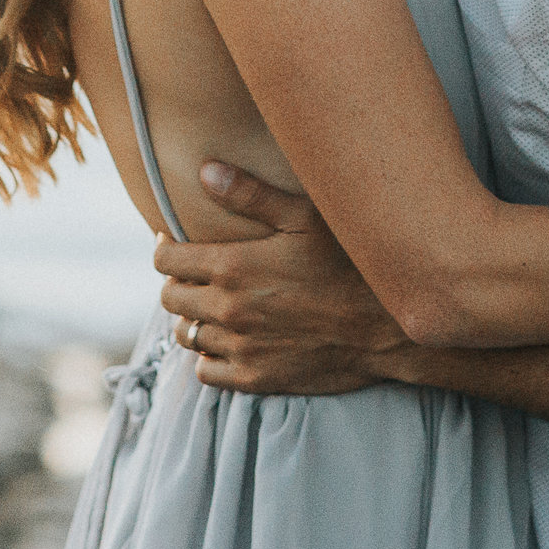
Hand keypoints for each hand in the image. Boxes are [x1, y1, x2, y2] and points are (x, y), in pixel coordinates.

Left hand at [154, 161, 413, 394]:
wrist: (384, 327)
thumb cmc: (349, 263)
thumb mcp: (305, 216)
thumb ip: (250, 193)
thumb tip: (204, 171)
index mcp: (232, 267)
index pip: (167, 261)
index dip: (165, 248)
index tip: (173, 242)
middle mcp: (227, 310)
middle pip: (170, 298)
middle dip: (176, 282)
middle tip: (195, 273)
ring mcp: (240, 348)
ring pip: (186, 335)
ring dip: (193, 318)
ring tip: (212, 305)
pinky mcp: (255, 378)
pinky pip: (207, 371)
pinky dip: (209, 355)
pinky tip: (227, 340)